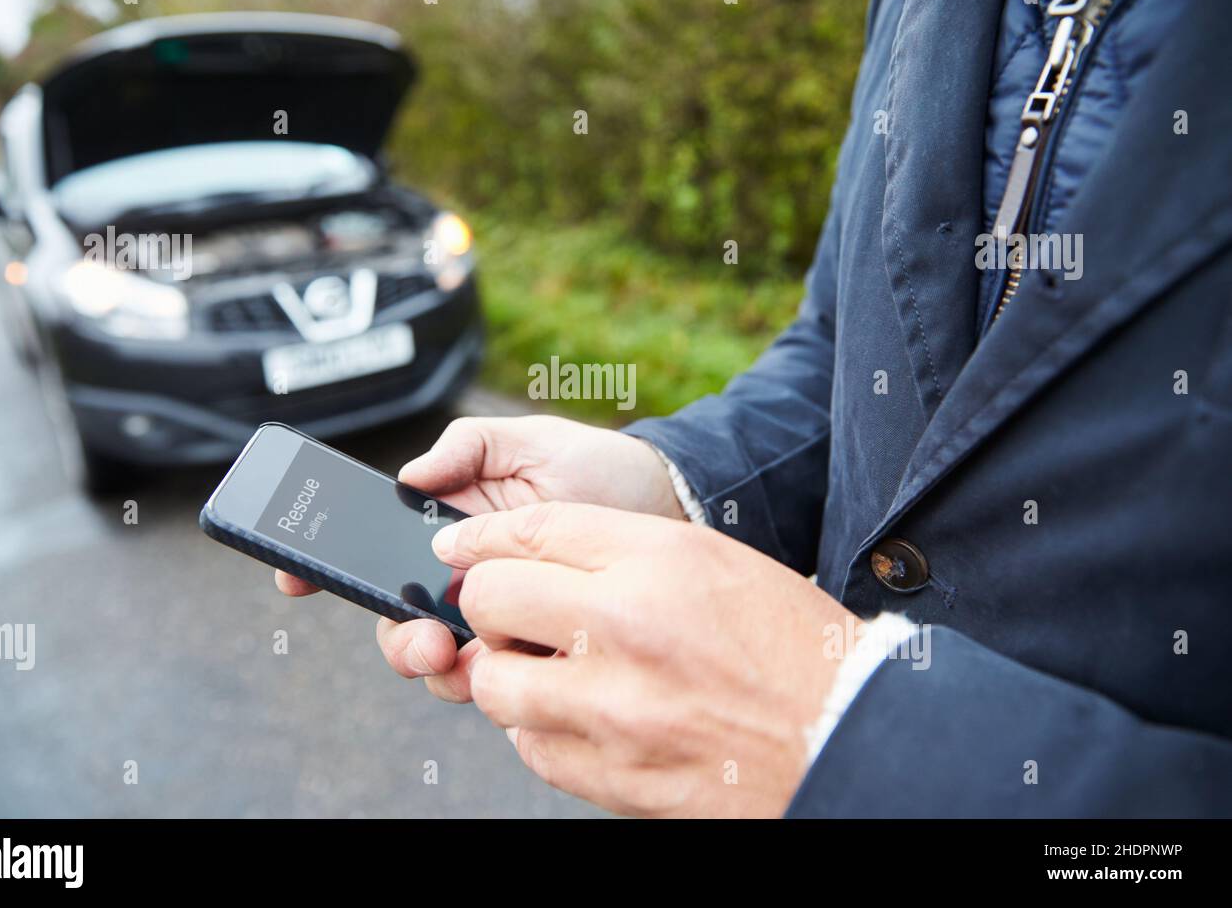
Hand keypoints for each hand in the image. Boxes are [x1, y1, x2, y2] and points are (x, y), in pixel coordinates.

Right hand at [275, 415, 683, 700]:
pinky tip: (510, 662)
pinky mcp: (538, 643)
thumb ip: (466, 447)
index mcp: (449, 526)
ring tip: (458, 654)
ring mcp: (499, 616)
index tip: (292, 575)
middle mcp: (465, 578)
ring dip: (435, 664)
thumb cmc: (597, 468)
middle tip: (422, 639)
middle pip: (397, 620)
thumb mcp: (528, 439)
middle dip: (394, 638)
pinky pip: (498, 676)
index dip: (325, 563)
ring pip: (440, 658)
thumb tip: (408, 476)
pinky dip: (490, 678)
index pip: (375, 550)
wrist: (672, 502)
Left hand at [429, 501, 859, 817]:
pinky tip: (580, 715)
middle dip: (489, 603)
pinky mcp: (612, 776)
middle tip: (514, 613)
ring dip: (509, 673)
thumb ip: (618, 549)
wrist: (845, 736)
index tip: (461, 547)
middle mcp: (626, 627)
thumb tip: (527, 549)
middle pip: (492, 598)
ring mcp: (614, 710)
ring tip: (551, 669)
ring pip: (495, 683)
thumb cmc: (787, 644)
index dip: (483, 535)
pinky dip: (542, 729)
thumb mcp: (714, 560)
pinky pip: (530, 747)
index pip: (533, 529)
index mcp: (657, 560)